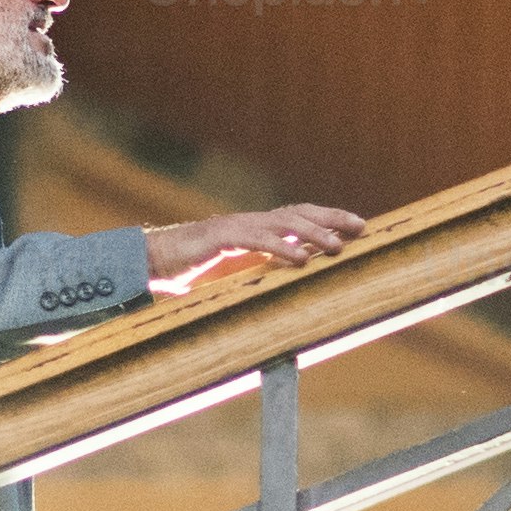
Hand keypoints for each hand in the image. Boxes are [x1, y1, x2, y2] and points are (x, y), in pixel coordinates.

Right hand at [145, 201, 365, 288]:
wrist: (150, 262)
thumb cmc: (190, 272)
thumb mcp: (232, 277)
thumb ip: (257, 280)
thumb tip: (284, 298)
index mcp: (255, 230)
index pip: (298, 218)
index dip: (327, 219)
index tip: (356, 227)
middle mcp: (249, 223)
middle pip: (298, 212)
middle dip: (331, 217)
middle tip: (360, 227)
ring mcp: (235, 227)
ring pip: (282, 222)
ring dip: (312, 233)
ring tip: (336, 246)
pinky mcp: (219, 238)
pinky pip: (256, 240)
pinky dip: (281, 248)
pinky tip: (300, 259)